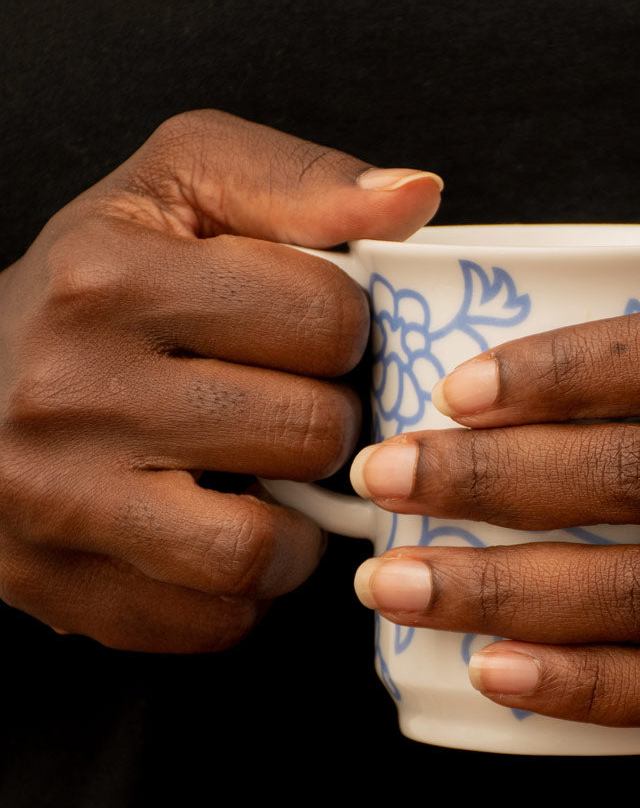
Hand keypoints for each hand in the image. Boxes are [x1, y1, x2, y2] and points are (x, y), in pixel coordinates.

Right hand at [0, 110, 441, 650]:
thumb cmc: (96, 287)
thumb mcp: (180, 190)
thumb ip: (302, 184)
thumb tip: (417, 197)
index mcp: (109, 276)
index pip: (327, 318)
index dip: (343, 329)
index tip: (307, 334)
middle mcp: (69, 390)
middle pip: (310, 433)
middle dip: (327, 424)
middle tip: (290, 410)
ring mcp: (56, 501)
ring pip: (261, 550)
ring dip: (295, 528)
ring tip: (265, 484)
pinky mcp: (58, 588)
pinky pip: (214, 623)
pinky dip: (241, 592)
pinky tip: (217, 534)